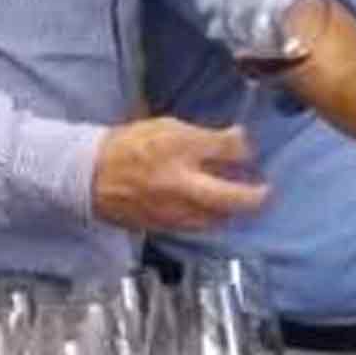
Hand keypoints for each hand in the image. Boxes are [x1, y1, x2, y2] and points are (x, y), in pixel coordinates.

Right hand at [92, 120, 266, 232]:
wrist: (90, 174)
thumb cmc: (130, 146)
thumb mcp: (169, 128)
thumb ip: (206, 138)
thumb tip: (240, 141)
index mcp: (180, 155)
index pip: (228, 152)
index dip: (246, 151)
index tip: (251, 151)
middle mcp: (180, 187)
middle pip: (232, 199)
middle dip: (255, 197)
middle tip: (266, 192)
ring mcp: (172, 211)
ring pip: (216, 219)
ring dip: (233, 212)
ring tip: (239, 201)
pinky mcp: (163, 226)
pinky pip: (197, 226)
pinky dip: (210, 219)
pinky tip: (213, 210)